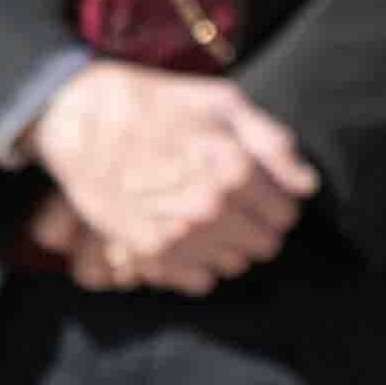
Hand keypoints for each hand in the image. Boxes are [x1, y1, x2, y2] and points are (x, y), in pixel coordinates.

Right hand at [26, 63, 317, 295]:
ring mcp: (178, 233)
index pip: (285, 214)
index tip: (252, 190)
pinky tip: (180, 234)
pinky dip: (194, 264)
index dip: (272, 200)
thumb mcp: (223, 103)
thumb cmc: (156, 103)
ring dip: (223, 245)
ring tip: (199, 216)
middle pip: (263, 245)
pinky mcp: (147, 250)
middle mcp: (211, 208)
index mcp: (236, 170)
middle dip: (252, 225)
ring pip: (231, 265)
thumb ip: (273, 143)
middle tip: (226, 202)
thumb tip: (305, 185)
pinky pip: (196, 281)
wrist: (80, 118)